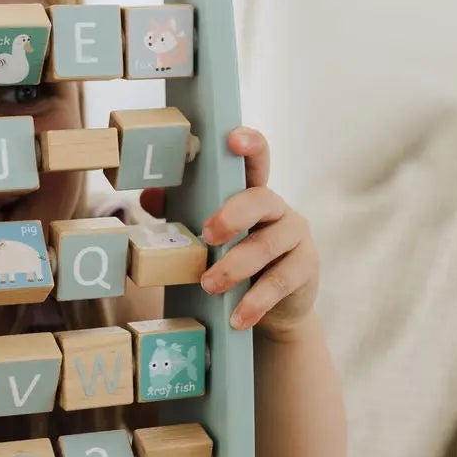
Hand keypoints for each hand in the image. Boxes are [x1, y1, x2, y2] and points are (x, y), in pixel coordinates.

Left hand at [196, 127, 319, 339]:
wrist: (273, 308)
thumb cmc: (234, 258)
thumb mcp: (209, 237)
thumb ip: (181, 213)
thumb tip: (150, 195)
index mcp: (252, 193)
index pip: (257, 159)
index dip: (249, 144)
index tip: (232, 138)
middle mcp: (278, 209)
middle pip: (261, 200)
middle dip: (232, 215)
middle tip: (207, 235)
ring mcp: (295, 237)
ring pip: (267, 245)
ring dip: (235, 267)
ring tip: (209, 285)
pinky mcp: (306, 268)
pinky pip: (281, 282)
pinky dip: (255, 302)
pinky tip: (238, 318)